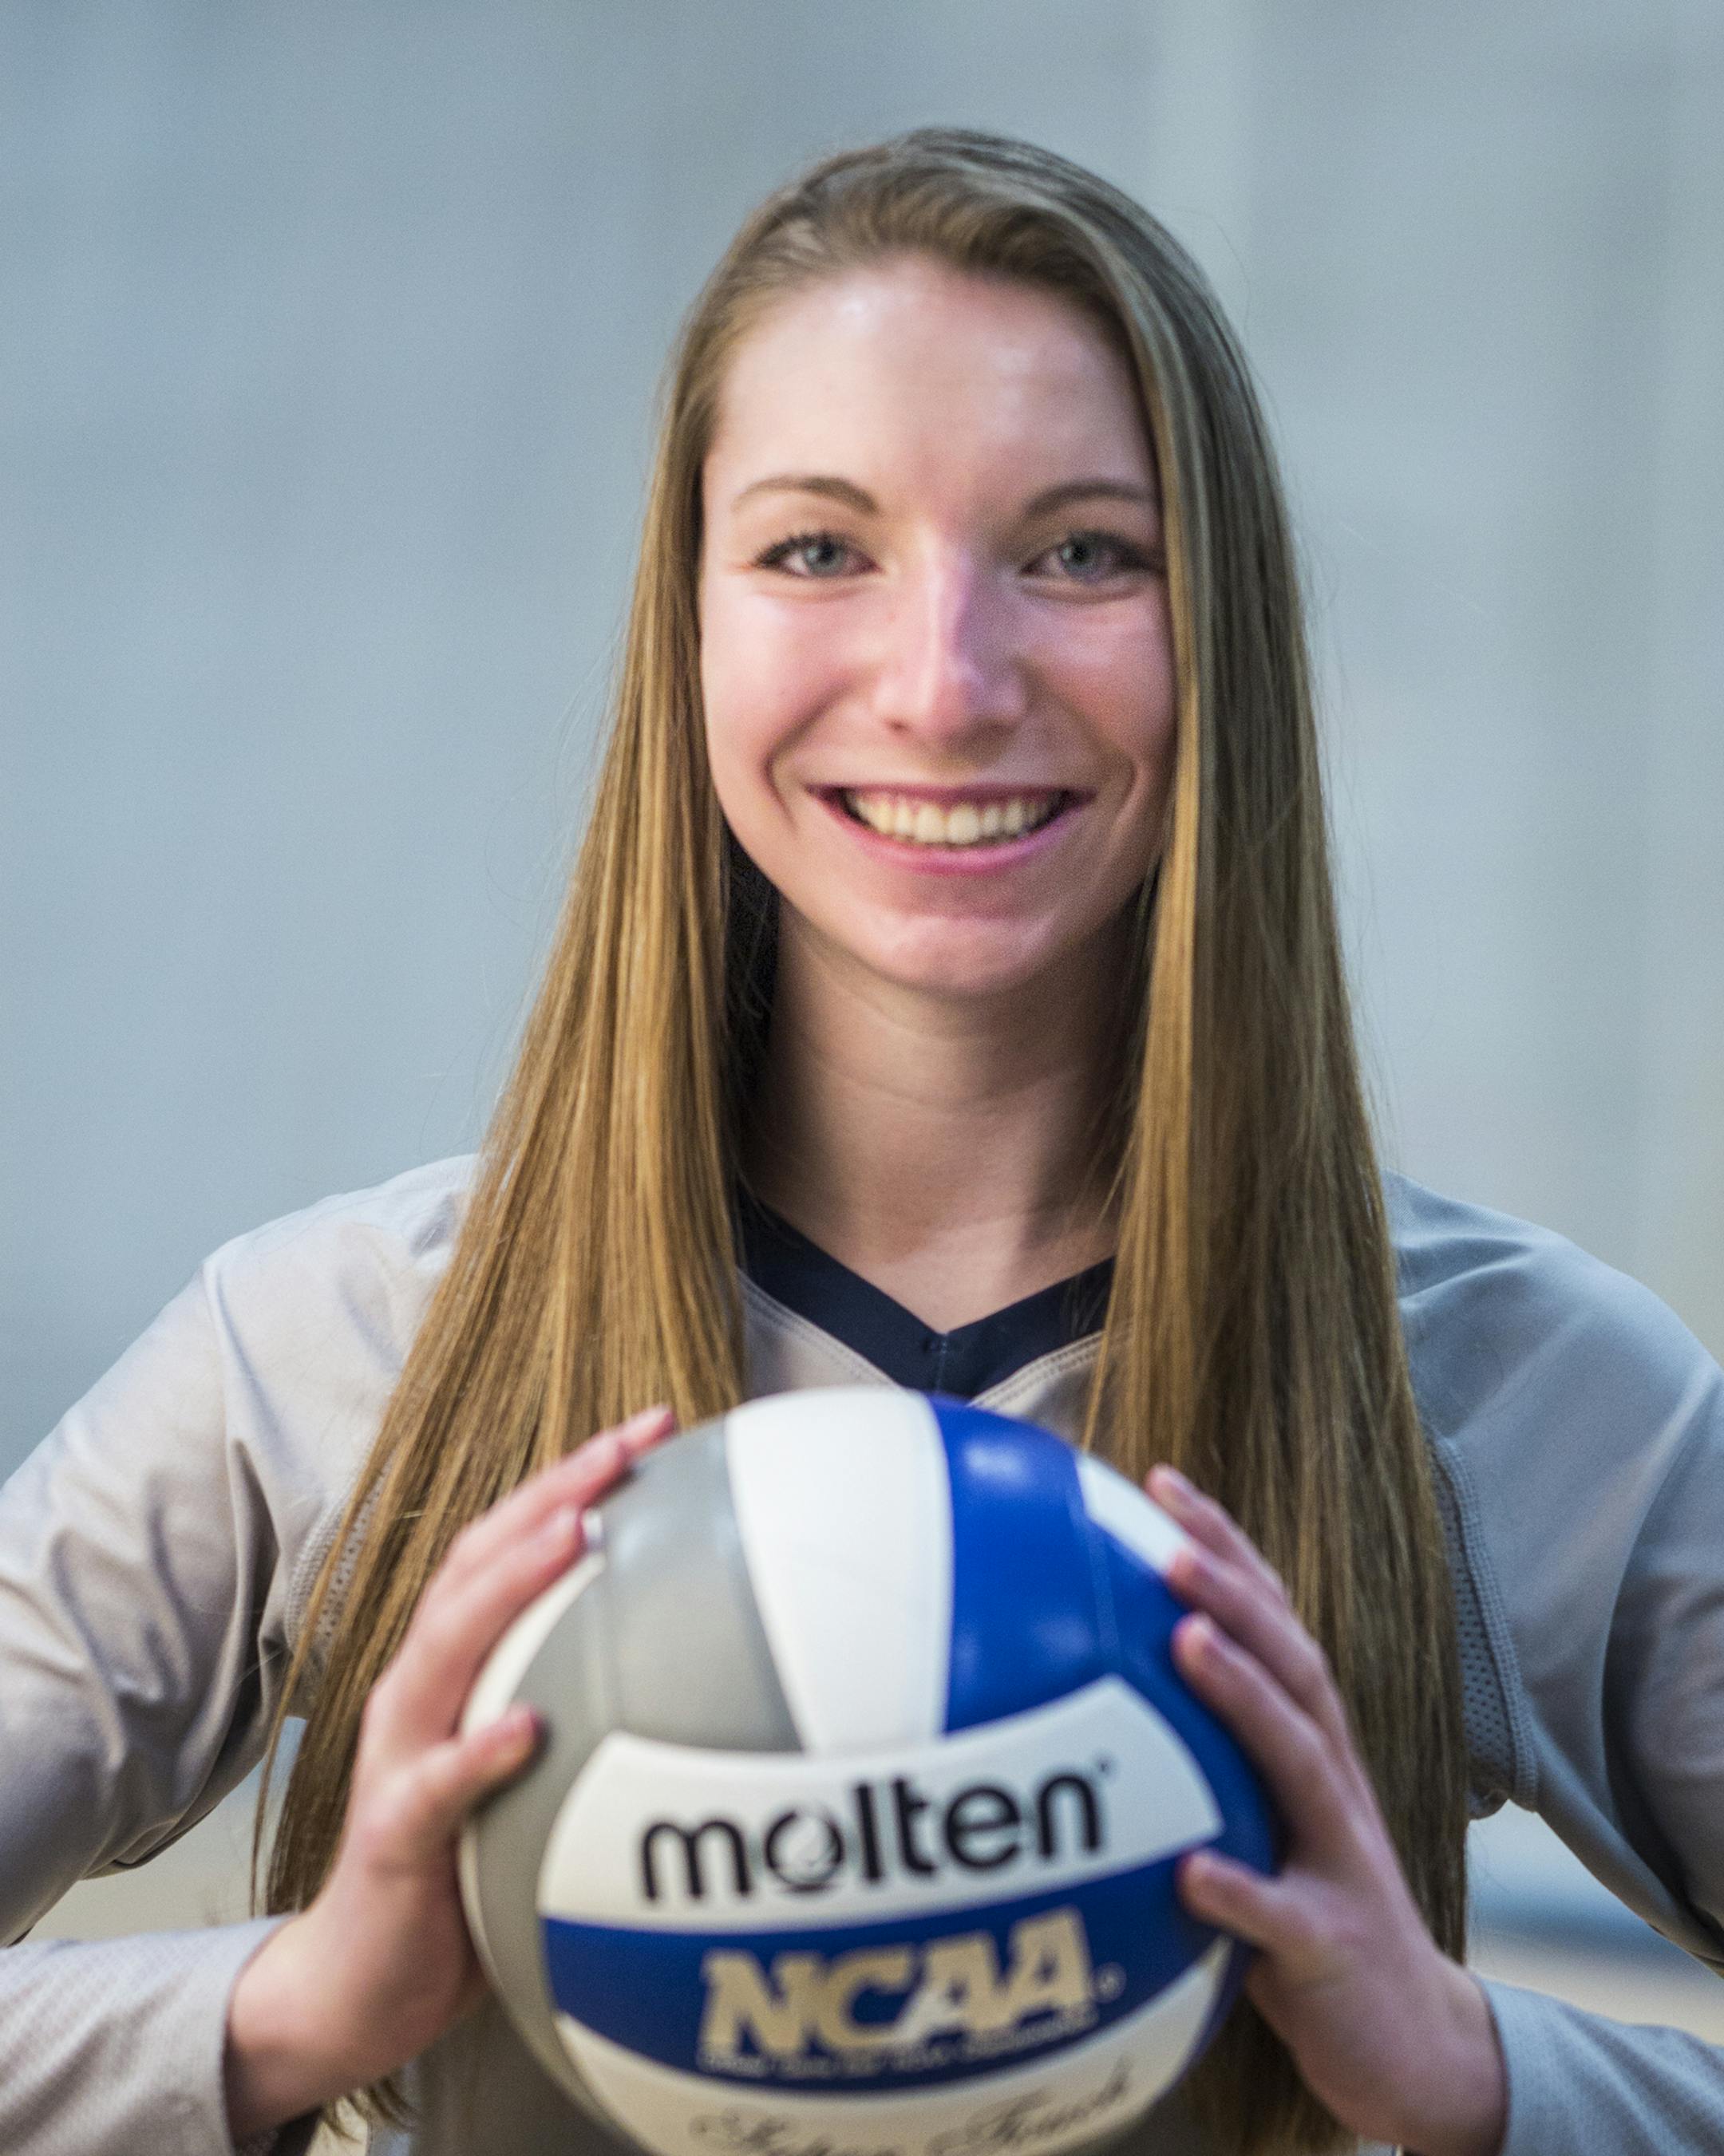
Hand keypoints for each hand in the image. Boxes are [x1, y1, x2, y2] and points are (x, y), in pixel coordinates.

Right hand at [224, 1403, 677, 2139]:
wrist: (362, 1979)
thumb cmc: (465, 1864)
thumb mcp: (536, 1766)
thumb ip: (591, 1705)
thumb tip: (709, 1656)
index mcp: (460, 1663)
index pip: (514, 1543)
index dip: (577, 1477)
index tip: (659, 1426)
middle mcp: (422, 1687)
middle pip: (479, 1562)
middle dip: (555, 1492)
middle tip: (630, 1443)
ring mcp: (401, 1752)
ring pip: (448, 1645)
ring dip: (513, 1584)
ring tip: (578, 1532)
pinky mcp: (393, 1832)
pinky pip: (435, 1786)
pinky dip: (479, 1751)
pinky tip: (528, 1727)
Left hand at [1147, 1466, 1507, 2155]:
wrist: (1413, 2046)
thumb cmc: (1308, 1919)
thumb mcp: (1258, 1823)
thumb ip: (1198, 1759)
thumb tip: (1082, 1690)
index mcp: (1312, 1749)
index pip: (1272, 1627)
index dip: (1225, 1549)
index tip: (1157, 1483)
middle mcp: (1335, 1787)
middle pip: (1294, 1668)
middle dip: (1235, 1595)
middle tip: (1166, 1538)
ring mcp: (1342, 1861)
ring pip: (1298, 1763)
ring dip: (1242, 1697)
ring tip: (1184, 1641)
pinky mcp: (1335, 1947)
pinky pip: (1283, 1918)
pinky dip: (1240, 1890)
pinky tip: (1190, 1871)